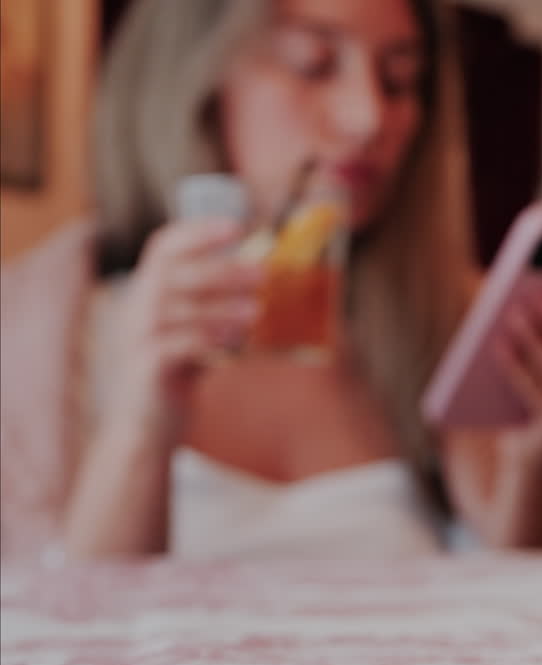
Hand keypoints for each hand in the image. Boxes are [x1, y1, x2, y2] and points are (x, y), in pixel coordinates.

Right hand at [109, 219, 262, 426]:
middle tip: (263, 275)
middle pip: (174, 273)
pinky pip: (176, 344)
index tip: (237, 226)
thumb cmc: (179, 372)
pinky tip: (236, 343)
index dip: (198, 232)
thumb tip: (269, 280)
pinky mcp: (146, 366)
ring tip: (258, 312)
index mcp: (149, 291)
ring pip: (177, 308)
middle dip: (221, 270)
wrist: (146, 426)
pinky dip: (208, 339)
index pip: (164, 247)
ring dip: (222, 306)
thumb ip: (217, 306)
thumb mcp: (197, 331)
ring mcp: (136, 336)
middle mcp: (136, 307)